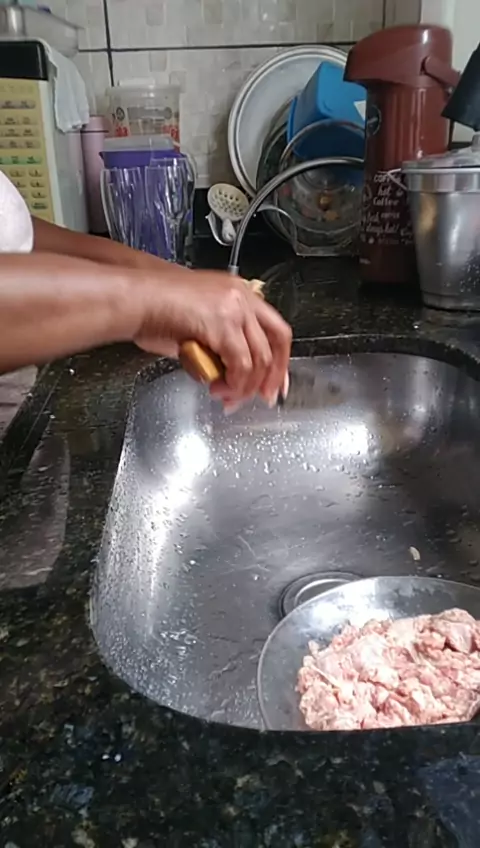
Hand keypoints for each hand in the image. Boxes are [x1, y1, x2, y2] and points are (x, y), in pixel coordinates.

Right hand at [134, 267, 291, 406]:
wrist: (134, 298)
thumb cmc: (152, 308)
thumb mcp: (197, 324)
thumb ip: (217, 345)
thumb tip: (225, 373)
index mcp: (238, 293)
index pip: (275, 329)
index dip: (279, 360)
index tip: (276, 383)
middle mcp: (241, 297)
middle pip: (276, 344)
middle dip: (269, 378)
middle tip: (260, 399)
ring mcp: (234, 308)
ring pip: (260, 359)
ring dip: (244, 386)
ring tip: (225, 396)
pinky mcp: (223, 324)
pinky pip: (241, 365)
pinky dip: (233, 383)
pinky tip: (218, 388)